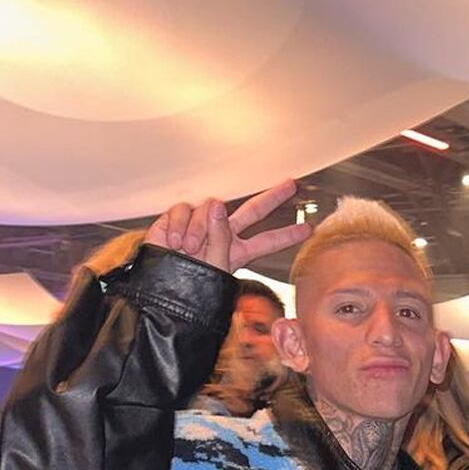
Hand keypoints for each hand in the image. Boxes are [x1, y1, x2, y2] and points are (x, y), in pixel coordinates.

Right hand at [145, 179, 311, 271]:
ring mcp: (203, 224)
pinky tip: (172, 240)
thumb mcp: (212, 266)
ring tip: (187, 249)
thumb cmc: (188, 282)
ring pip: (210, 210)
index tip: (309, 229)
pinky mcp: (180, 216)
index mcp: (237, 251)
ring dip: (197, 230)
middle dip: (273, 197)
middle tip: (292, 184)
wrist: (158, 285)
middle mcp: (224, 234)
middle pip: (253, 211)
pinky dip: (178, 225)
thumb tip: (218, 205)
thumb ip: (220, 236)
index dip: (287, 235)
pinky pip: (184, 210)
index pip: (267, 241)